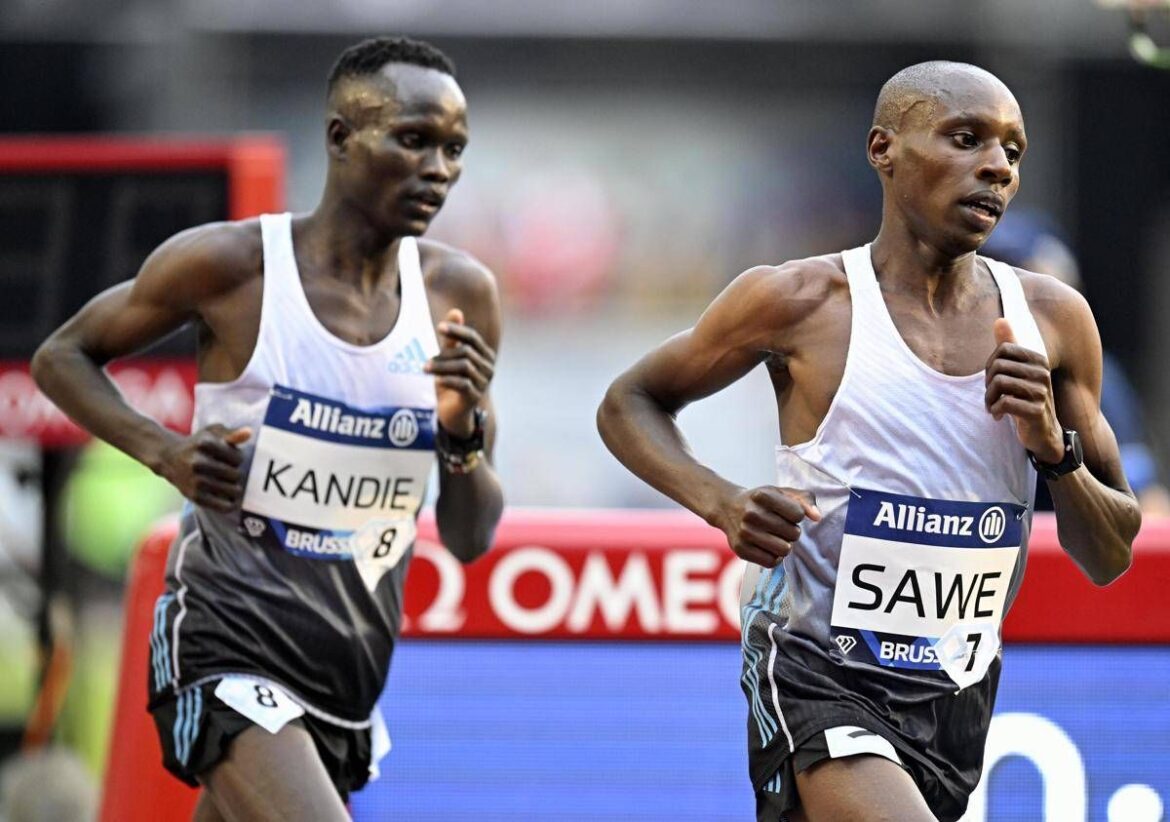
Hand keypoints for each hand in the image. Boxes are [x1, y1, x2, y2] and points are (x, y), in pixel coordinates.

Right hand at [157, 424, 250, 511]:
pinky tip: (229, 497)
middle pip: (236, 474)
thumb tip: (249, 432)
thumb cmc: (199, 444)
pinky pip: (224, 506)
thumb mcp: (213, 433)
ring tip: (226, 482)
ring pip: (234, 490)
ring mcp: (195, 481)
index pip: (238, 458)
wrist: (169, 458)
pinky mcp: (195, 497)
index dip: (237, 458)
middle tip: (226, 470)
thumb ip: (232, 433)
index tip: (229, 457)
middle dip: (235, 473)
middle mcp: (198, 463)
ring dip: (234, 487)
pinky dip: (231, 503)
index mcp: (204, 444)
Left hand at [426, 308, 495, 436]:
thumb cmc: (451, 381)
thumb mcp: (449, 358)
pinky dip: (448, 380)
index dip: (457, 331)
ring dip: (441, 367)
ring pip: (464, 367)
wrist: (453, 412)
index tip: (439, 327)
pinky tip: (437, 381)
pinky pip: (462, 384)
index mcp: (485, 355)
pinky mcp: (475, 397)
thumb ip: (451, 338)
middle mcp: (488, 368)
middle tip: (426, 362)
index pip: (473, 338)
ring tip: (425, 369)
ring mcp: (483, 383)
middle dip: (444, 355)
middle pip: (466, 352)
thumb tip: (456, 312)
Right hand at [717, 486, 820, 567]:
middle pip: (794, 534)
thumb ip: (805, 500)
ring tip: (776, 537)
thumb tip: (817, 517)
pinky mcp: (740, 550)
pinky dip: (774, 557)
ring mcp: (744, 532)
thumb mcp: (782, 492)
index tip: (788, 512)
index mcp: (762, 495)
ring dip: (784, 545)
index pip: (798, 514)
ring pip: (784, 550)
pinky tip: (768, 547)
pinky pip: (771, 562)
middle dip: (792, 531)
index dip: (797, 515)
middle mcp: (751, 513)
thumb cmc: (761, 501)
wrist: (728, 508)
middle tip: (780, 526)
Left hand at [985, 319, 1062, 462]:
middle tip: (990, 396)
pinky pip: (1005, 403)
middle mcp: (1042, 374)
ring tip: (992, 407)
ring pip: (999, 384)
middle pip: (997, 366)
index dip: (990, 366)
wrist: (1043, 432)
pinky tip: (998, 416)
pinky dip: (995, 410)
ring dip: (989, 399)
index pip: (1002, 350)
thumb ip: (1008, 347)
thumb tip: (1000, 320)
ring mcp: (1041, 393)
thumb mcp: (1017, 372)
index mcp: (1039, 360)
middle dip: (987, 383)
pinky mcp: (1036, 412)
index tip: (992, 380)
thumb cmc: (1026, 399)